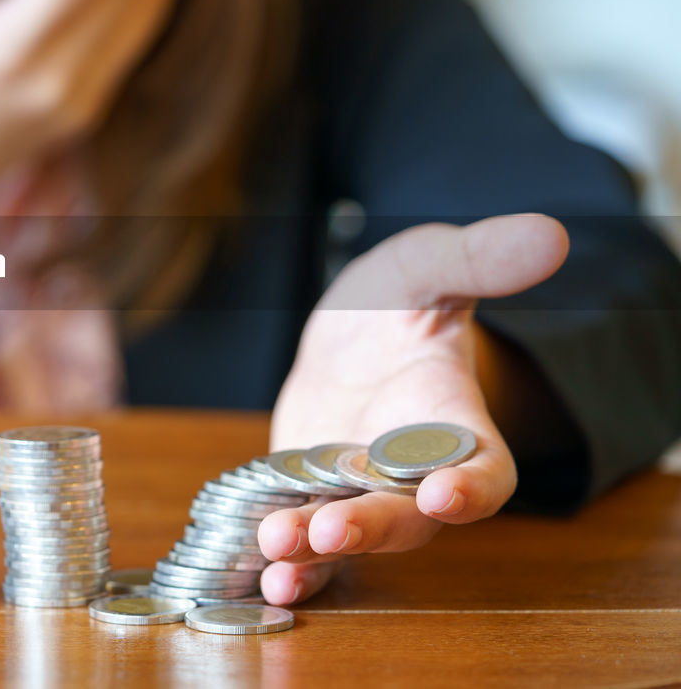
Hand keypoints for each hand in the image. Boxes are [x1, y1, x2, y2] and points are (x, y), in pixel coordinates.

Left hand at [257, 215, 569, 603]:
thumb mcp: (427, 269)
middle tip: (331, 529)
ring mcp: (359, 492)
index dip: (470, 487)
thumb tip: (548, 234)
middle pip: (405, 518)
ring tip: (279, 553)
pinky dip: (288, 560)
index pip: (483, 470)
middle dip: (370, 526)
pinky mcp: (311, 499)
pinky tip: (260, 573)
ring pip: (348, 538)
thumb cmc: (400, 303)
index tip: (446, 493)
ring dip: (316, 552)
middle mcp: (412, 474)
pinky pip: (304, 541)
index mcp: (456, 426)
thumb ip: (479, 260)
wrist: (350, 337)